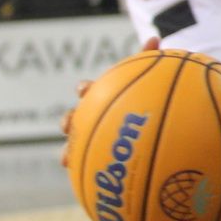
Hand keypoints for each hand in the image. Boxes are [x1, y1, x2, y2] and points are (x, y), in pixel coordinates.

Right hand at [61, 37, 157, 166]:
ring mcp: (94, 139)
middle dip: (69, 120)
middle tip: (69, 123)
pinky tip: (90, 183)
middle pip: (73, 118)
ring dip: (68, 151)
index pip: (89, 90)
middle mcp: (93, 117)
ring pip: (73, 146)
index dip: (85, 89)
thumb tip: (154, 37)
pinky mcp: (99, 160)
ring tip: (66, 159)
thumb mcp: (153, 81)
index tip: (86, 90)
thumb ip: (150, 62)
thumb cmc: (150, 99)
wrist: (153, 127)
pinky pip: (89, 168)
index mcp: (103, 97)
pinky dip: (85, 173)